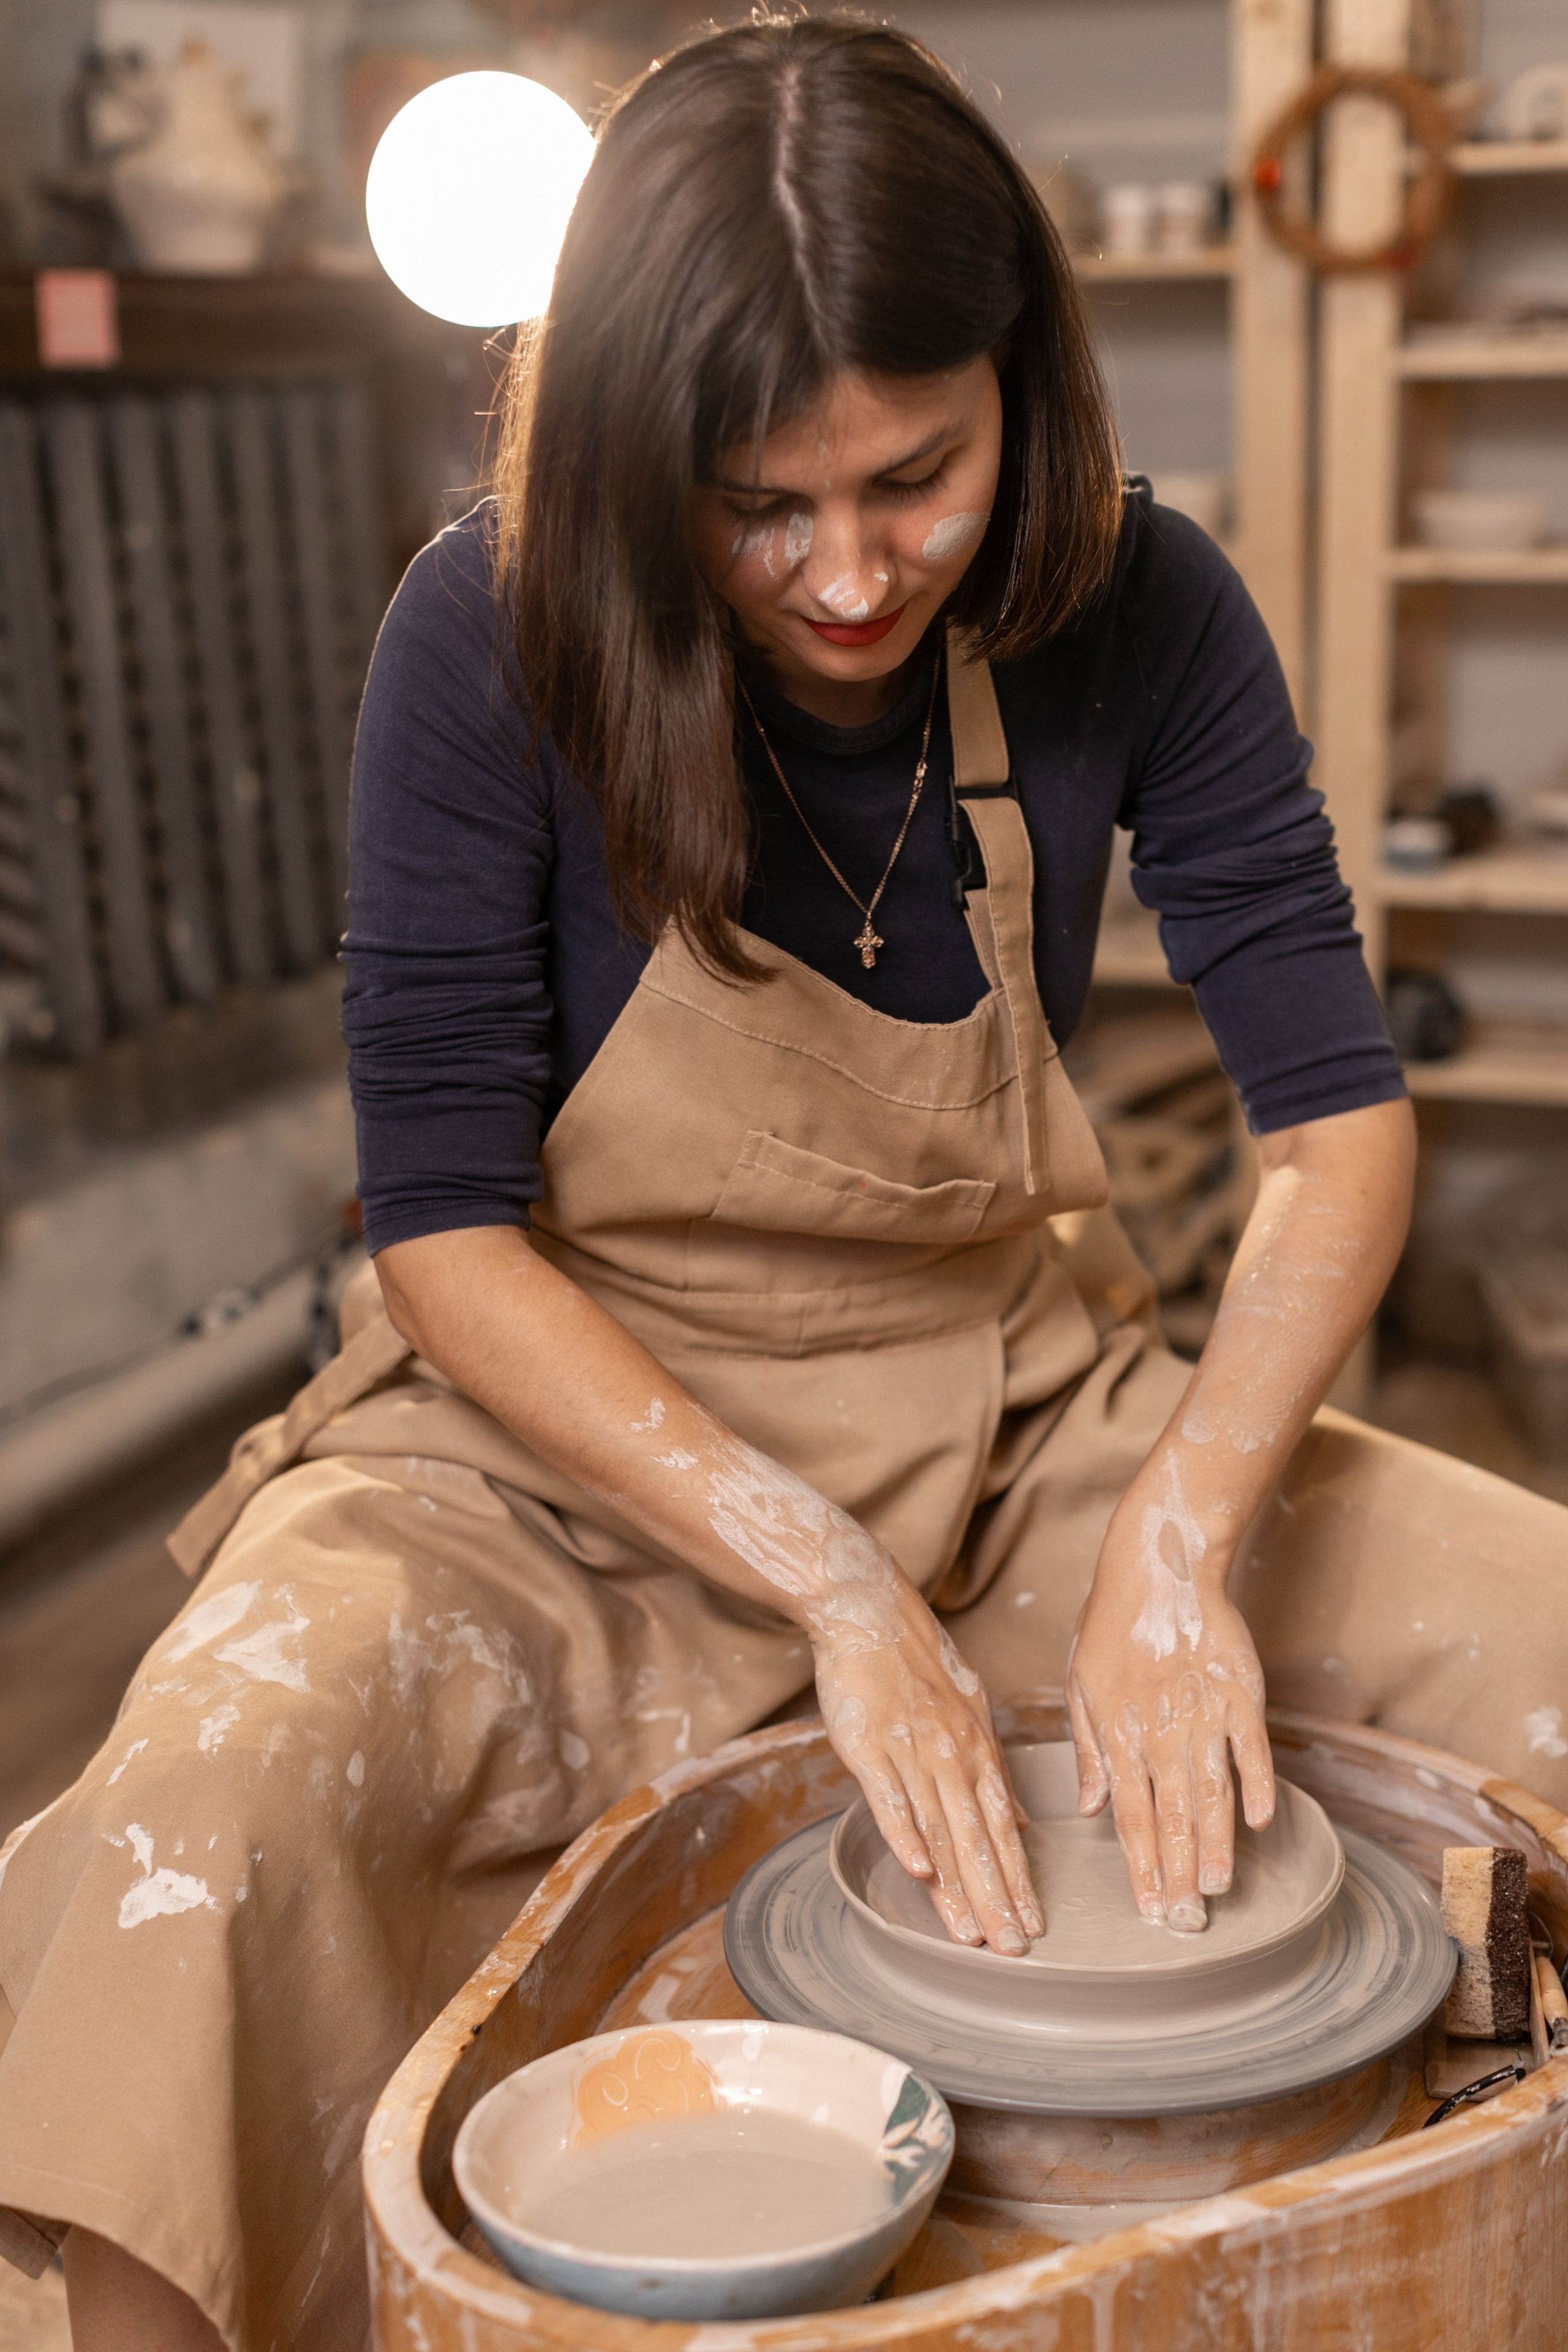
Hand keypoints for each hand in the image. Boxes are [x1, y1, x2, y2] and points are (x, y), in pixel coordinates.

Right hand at [814, 1584, 1043, 1956]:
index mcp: (977, 1750)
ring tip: (972, 1935)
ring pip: (940, 1829)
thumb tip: (1020, 1822)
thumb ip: (993, 1769)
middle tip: (1014, 1948)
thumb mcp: (969, 1711)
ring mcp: (911, 1752)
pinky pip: (890, 1798)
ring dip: (957, 1886)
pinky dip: (905, 1835)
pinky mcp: (869, 1748)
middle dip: (997, 1899)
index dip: (1018, 1879)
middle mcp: (952, 1756)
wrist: (869, 1612)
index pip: (1003, 1828)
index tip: (1033, 1925)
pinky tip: (918, 1871)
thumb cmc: (916, 1663)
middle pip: (978, 1839)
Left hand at [1065, 1515, 1273, 1932]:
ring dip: (1217, 1843)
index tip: (1149, 1907)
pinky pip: (1252, 1749)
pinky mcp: (1239, 1694)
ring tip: (1220, 1888)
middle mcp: (1161, 1731)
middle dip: (1179, 1871)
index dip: (1141, 1863)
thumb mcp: (1080, 1683)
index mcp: (1119, 1732)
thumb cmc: (1113, 1625)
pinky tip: (1261, 1822)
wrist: (1159, 1567)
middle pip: (1173, 1814)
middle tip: (1187, 1919)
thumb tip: (1090, 1807)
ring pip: (1212, 1792)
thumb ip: (1087, 1748)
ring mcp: (1203, 1713)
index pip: (1130, 1813)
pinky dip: (1258, 1785)